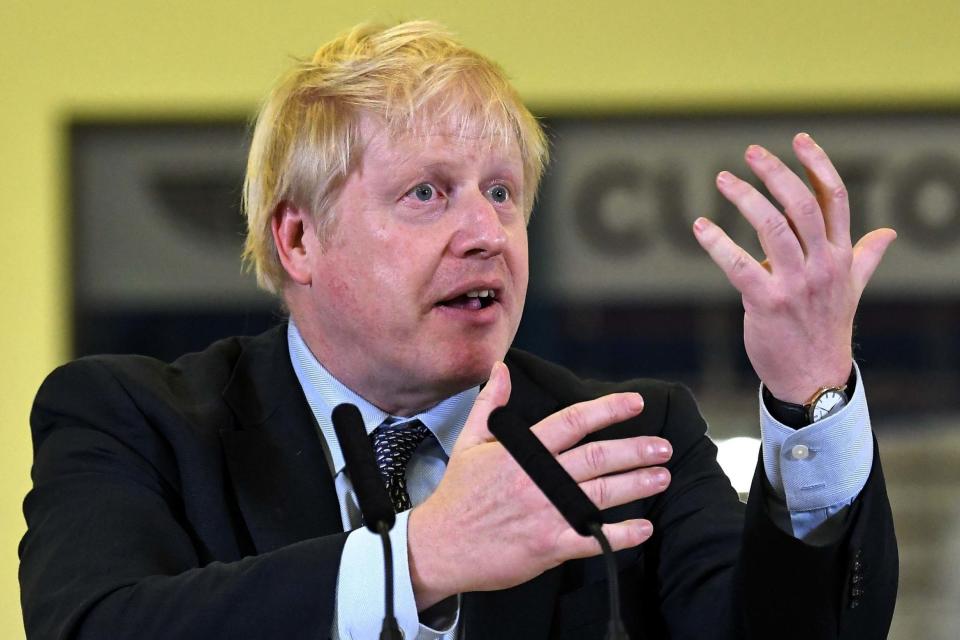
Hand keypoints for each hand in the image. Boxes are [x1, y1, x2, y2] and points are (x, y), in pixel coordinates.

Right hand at [407, 362, 671, 609]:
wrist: (439, 546)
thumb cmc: (457, 495)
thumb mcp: (469, 442)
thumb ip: (491, 404)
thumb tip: (501, 368)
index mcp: (522, 451)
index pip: (572, 422)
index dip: (607, 410)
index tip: (635, 403)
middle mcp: (538, 479)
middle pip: (597, 457)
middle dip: (635, 450)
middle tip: (663, 447)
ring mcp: (545, 513)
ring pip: (601, 494)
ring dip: (636, 484)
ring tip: (662, 477)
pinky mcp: (547, 546)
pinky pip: (592, 539)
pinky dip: (620, 535)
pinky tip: (643, 528)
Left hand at [693, 133, 896, 402]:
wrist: (814, 378)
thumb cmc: (826, 329)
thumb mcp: (851, 289)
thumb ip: (865, 256)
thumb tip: (888, 233)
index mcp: (839, 255)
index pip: (834, 198)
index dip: (817, 164)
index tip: (798, 139)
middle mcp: (821, 265)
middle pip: (802, 204)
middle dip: (776, 172)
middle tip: (750, 153)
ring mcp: (795, 283)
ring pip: (773, 226)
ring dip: (744, 197)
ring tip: (722, 179)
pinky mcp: (767, 302)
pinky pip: (739, 264)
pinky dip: (717, 242)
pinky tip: (700, 226)